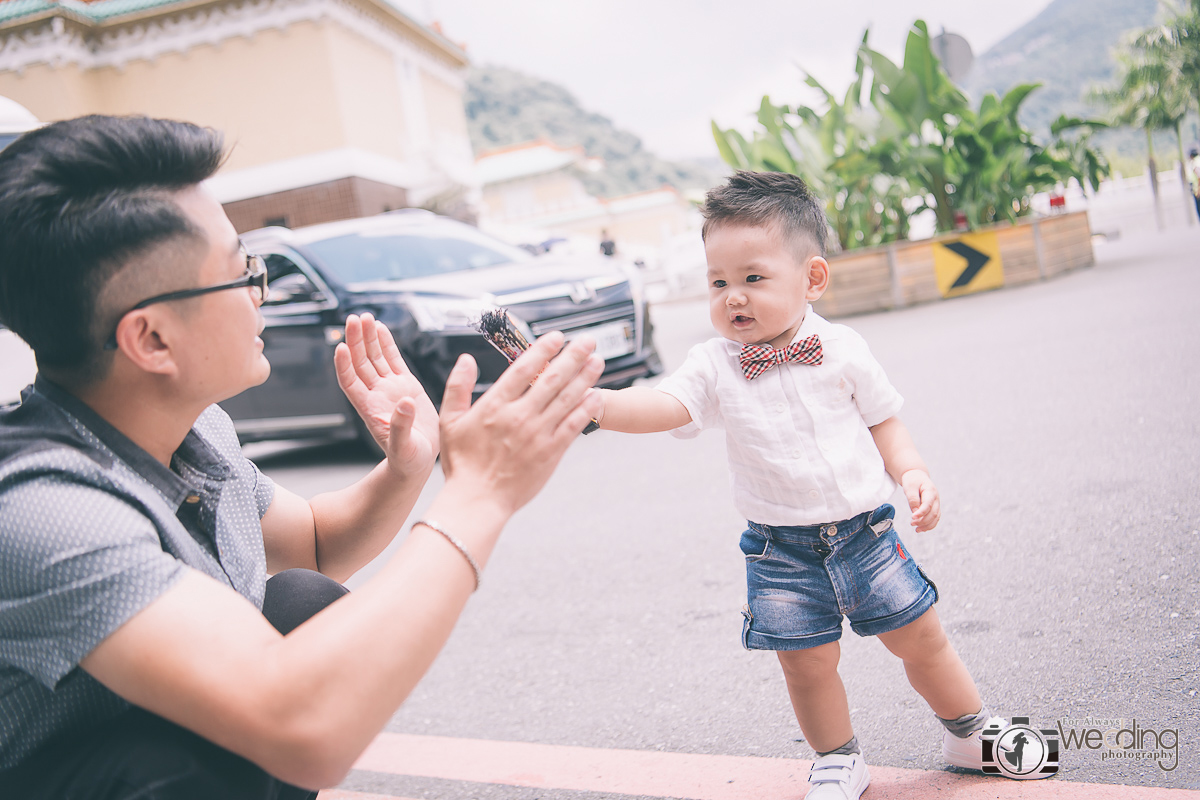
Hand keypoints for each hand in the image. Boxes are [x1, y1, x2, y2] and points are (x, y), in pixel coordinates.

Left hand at [335, 313, 438, 476]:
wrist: (420, 460)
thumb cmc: (408, 459)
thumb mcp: (404, 448)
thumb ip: (401, 426)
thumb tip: (404, 403)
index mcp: (370, 409)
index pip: (350, 382)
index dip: (344, 365)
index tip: (340, 346)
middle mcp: (376, 395)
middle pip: (360, 363)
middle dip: (356, 341)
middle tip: (353, 320)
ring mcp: (390, 388)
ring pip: (375, 357)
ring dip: (368, 338)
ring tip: (365, 318)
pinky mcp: (406, 384)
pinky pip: (393, 360)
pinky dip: (387, 344)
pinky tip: (382, 329)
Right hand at [437, 331, 603, 516]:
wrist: (478, 500)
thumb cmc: (462, 464)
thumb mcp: (449, 422)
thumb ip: (457, 387)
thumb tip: (466, 359)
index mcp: (494, 406)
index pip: (523, 369)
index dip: (542, 349)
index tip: (556, 336)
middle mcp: (519, 416)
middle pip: (552, 378)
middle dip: (572, 356)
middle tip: (587, 341)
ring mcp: (537, 434)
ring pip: (567, 398)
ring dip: (585, 377)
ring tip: (597, 361)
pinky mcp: (551, 452)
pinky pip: (573, 425)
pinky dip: (586, 409)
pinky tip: (597, 395)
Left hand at [900, 469, 939, 531]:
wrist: (917, 476)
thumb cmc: (912, 480)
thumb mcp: (909, 487)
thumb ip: (912, 499)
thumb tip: (915, 512)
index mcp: (930, 491)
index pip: (928, 504)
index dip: (921, 512)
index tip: (912, 517)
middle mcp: (936, 498)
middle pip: (933, 513)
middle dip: (923, 521)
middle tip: (912, 523)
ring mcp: (936, 504)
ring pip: (936, 518)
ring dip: (927, 525)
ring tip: (916, 530)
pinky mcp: (934, 508)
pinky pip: (935, 518)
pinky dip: (929, 525)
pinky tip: (921, 529)